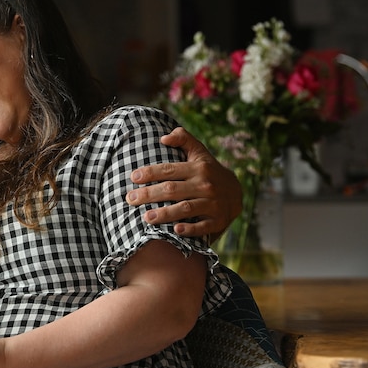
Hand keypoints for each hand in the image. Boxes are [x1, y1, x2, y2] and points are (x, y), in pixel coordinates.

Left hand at [126, 127, 241, 237]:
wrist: (237, 192)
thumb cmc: (209, 170)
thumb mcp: (199, 152)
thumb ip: (183, 139)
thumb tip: (163, 137)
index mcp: (198, 168)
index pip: (169, 170)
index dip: (150, 173)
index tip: (133, 178)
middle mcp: (205, 185)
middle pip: (173, 190)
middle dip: (150, 194)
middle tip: (130, 199)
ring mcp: (213, 203)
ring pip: (186, 208)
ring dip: (165, 214)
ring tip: (146, 217)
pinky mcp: (218, 220)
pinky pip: (203, 226)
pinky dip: (190, 229)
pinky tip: (175, 230)